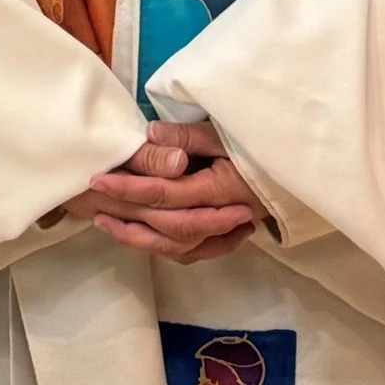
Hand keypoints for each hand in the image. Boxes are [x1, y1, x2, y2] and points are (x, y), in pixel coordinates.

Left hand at [65, 120, 260, 263]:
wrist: (291, 165)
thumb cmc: (254, 144)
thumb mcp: (223, 131)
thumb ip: (187, 135)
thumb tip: (151, 133)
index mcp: (220, 190)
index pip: (166, 194)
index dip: (130, 188)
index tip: (98, 179)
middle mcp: (222, 217)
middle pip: (168, 225)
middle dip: (127, 214)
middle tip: (93, 200)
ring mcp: (225, 231)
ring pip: (179, 247)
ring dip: (140, 238)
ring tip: (105, 223)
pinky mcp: (225, 236)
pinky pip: (193, 252)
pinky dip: (165, 248)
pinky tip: (141, 238)